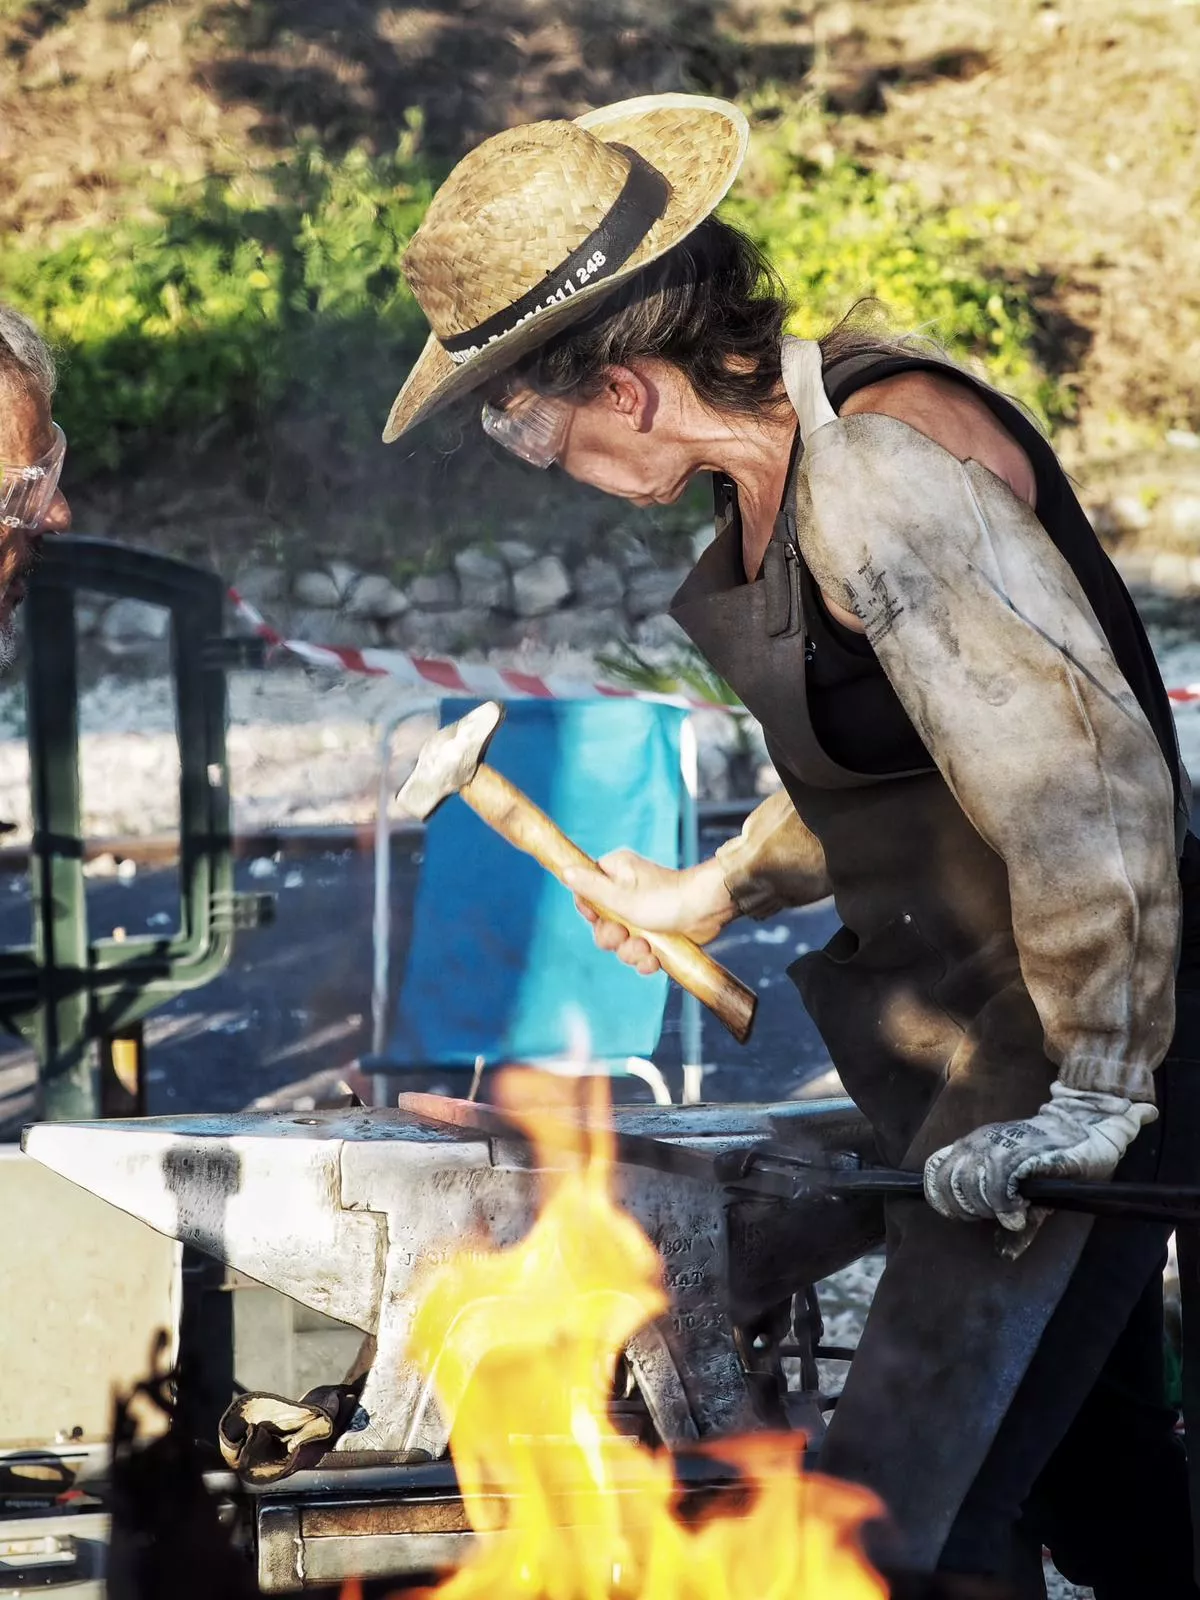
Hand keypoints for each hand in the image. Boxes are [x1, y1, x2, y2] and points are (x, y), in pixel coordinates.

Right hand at [564, 852, 735, 976]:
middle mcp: (625, 893)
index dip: (590, 913)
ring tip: (646, 949)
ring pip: (620, 943)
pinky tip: (654, 961)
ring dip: (630, 952)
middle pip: (601, 924)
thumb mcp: (622, 896)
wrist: (708, 910)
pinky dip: (645, 960)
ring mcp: (641, 915)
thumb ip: (591, 888)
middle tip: (626, 935)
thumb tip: (565, 871)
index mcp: (614, 874)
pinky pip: (638, 952)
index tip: (599, 918)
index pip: (586, 895)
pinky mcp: (655, 934)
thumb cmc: (667, 897)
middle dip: (612, 938)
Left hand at [923, 1083, 1157, 1232]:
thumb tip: (1004, 1253)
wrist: (1086, 1127)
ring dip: (987, 1206)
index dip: (943, 1199)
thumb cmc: (1055, 1159)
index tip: (965, 1216)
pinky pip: (999, 1180)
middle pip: (949, 1181)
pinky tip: (1019, 1213)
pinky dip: (1004, 1204)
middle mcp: (980, 1142)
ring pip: (970, 1181)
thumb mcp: (1028, 1192)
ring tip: (1009, 1213)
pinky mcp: (1023, 1150)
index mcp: (973, 1146)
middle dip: (966, 1208)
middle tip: (992, 1216)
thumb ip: (1012, 1219)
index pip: (935, 1171)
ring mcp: (1000, 1144)